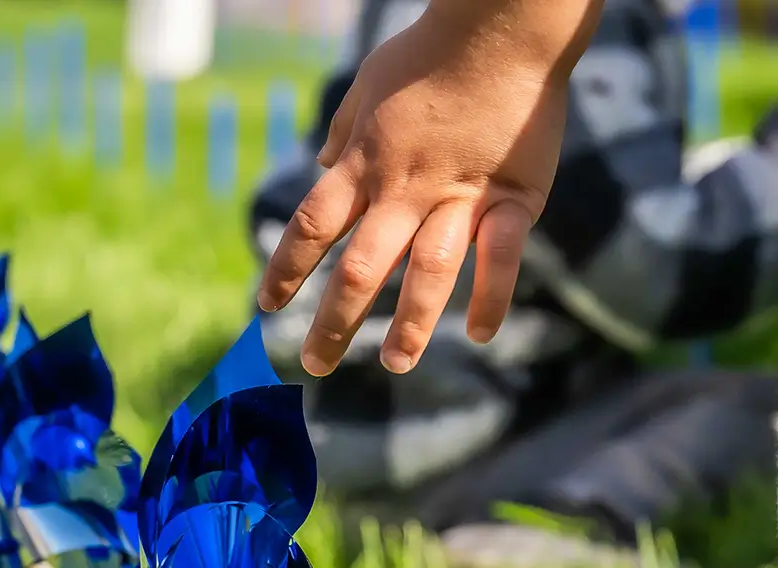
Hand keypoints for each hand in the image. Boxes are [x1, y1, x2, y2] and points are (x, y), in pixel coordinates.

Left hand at [256, 1, 600, 375]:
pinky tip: (477, 334)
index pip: (312, 228)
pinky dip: (490, 296)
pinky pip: (500, 255)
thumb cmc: (428, 52)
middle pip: (360, 268)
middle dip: (334, 321)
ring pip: (427, 272)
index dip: (286, 271)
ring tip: (394, 365)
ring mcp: (458, 195)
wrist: (499, 27)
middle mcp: (403, 188)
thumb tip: (323, 165)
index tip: (266, 307)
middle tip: (315, 365)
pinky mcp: (512, 195)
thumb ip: (344, 134)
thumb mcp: (367, 87)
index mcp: (363, 164)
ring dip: (409, 325)